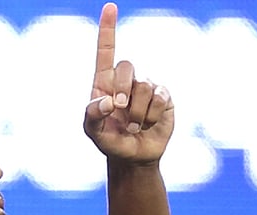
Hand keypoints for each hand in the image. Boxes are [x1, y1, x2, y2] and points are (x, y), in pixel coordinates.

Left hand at [83, 2, 174, 162]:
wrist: (133, 157)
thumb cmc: (110, 141)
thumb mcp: (93, 132)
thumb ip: (92, 115)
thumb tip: (109, 100)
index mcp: (104, 82)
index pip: (106, 52)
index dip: (108, 30)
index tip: (110, 7)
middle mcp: (127, 80)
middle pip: (126, 66)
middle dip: (122, 89)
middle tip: (120, 109)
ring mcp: (147, 87)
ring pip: (144, 86)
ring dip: (137, 113)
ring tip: (134, 127)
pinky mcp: (164, 97)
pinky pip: (160, 97)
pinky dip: (151, 115)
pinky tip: (149, 124)